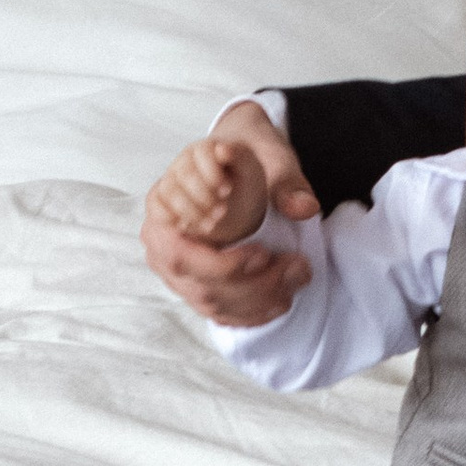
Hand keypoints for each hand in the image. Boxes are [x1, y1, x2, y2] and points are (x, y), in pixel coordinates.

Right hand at [142, 102, 320, 327]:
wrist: (240, 158)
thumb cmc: (246, 151)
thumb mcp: (267, 154)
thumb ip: (285, 180)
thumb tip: (304, 207)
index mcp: (163, 204)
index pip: (181, 254)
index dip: (222, 265)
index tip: (264, 254)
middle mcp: (161, 242)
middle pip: (199, 286)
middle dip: (252, 286)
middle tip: (295, 267)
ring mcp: (176, 268)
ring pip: (212, 303)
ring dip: (259, 300)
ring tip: (297, 278)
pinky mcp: (196, 284)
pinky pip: (218, 312)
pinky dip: (252, 313)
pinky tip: (281, 301)